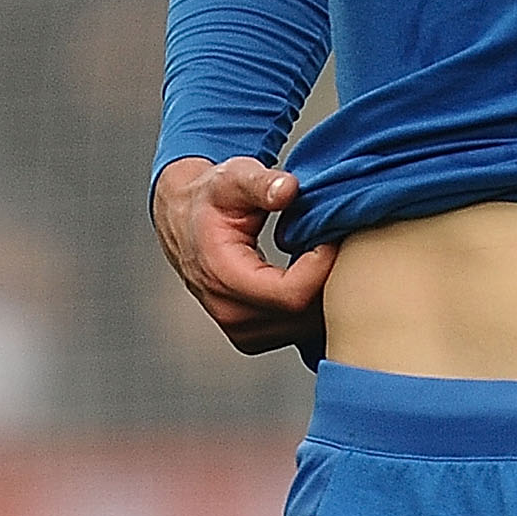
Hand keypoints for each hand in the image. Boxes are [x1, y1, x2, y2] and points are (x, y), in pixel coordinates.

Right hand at [151, 156, 334, 355]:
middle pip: (303, 315)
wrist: (183, 221)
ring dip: (320, 295)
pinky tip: (308, 277)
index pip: (293, 295)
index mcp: (223, 275)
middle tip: (332, 244)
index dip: (322, 267)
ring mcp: (239, 330)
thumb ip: (260, 184)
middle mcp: (229, 311)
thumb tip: (287, 189)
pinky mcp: (250, 337)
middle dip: (327, 280)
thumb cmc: (210, 200)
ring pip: (305, 328)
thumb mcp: (232, 178)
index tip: (331, 237)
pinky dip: (309, 307)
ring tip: (319, 258)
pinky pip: (296, 332)